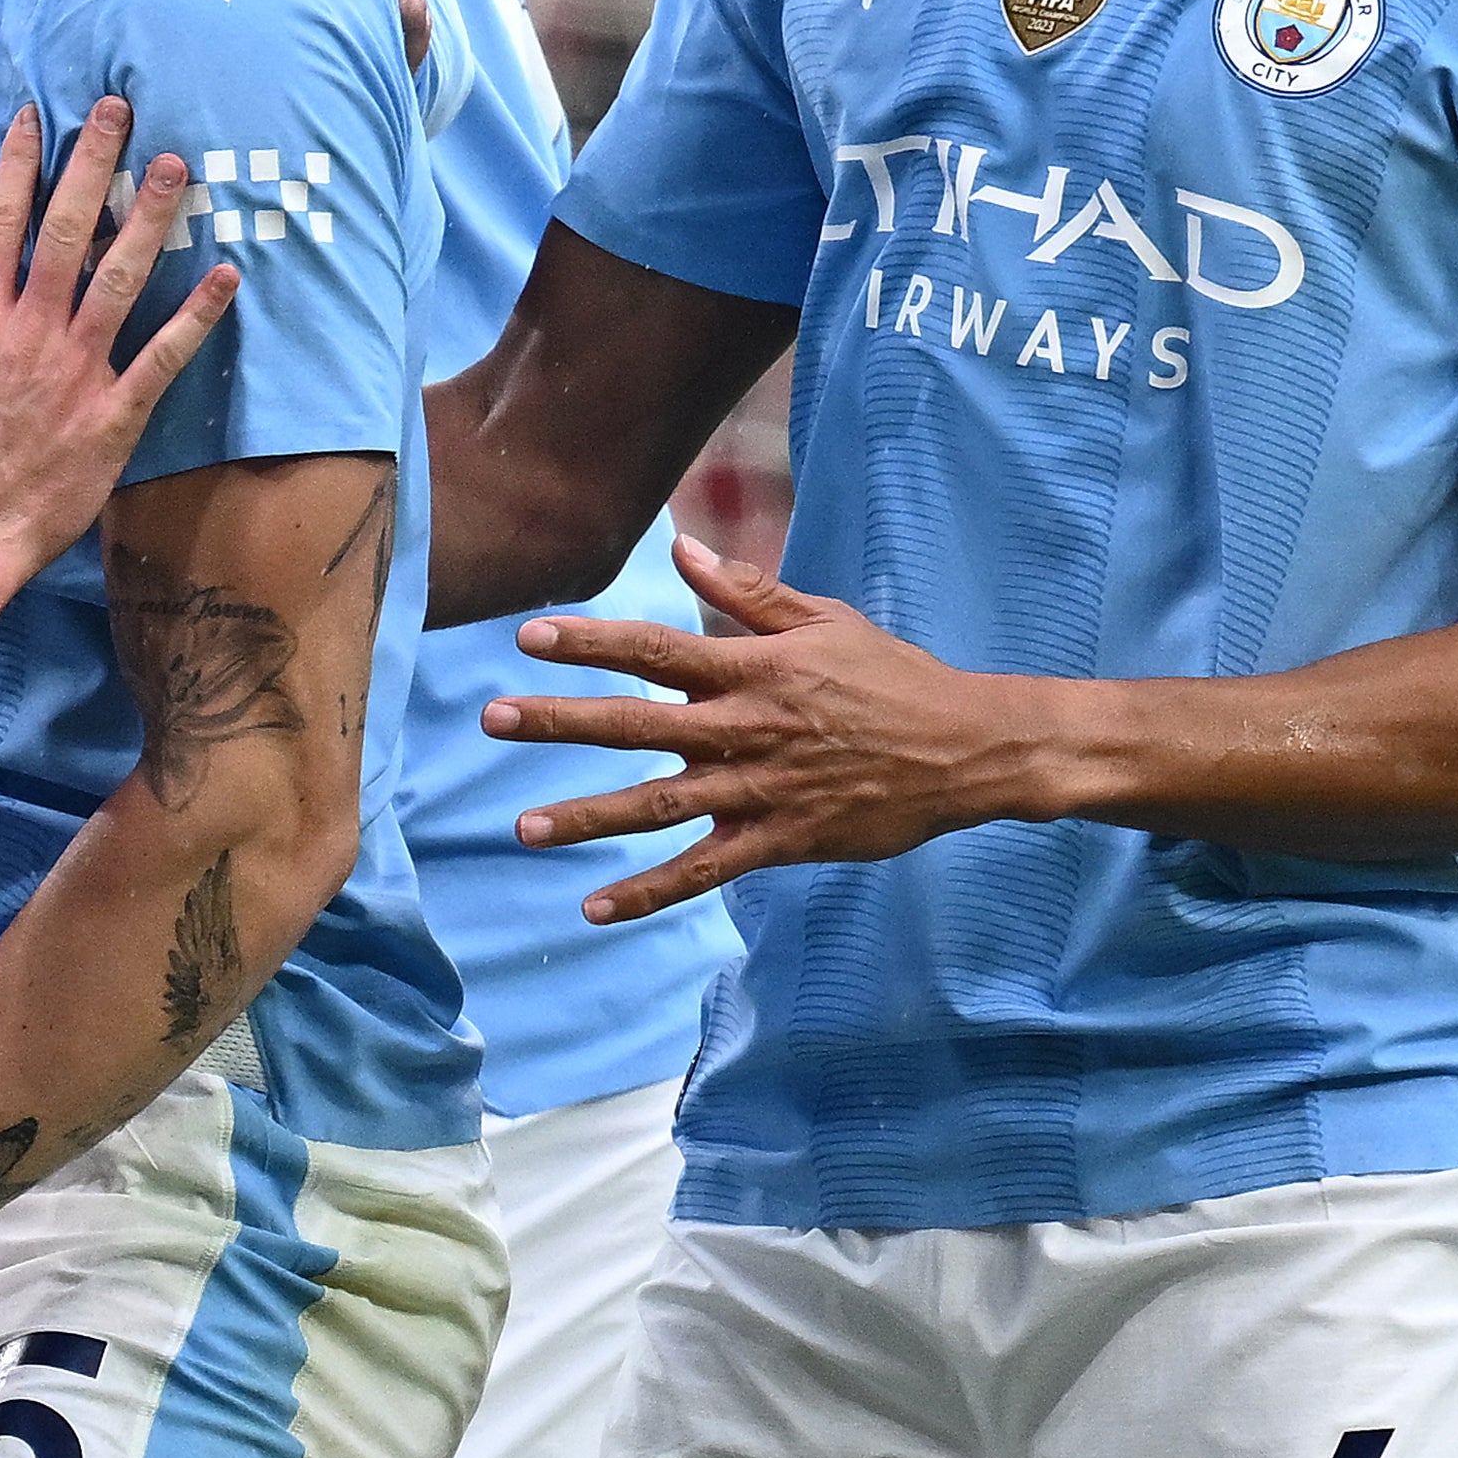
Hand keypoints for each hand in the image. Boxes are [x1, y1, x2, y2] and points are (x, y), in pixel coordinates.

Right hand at [0, 99, 236, 579]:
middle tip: (121, 109)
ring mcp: (78, 372)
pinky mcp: (113, 417)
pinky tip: (226, 276)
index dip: (18, 164)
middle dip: (94, 163)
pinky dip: (197, 317)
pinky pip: (163, 359)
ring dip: (152, 219)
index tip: (36, 118)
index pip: (0, 222)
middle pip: (70, 230)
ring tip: (177, 167)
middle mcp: (31, 333)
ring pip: (123, 278)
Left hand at [483, 532, 1069, 922]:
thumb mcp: (824, 621)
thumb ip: (747, 593)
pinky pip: (704, 871)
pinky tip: (596, 907)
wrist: (965, 750)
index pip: (656, 650)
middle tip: (492, 719)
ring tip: (524, 828)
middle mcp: (744, 729)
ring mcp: (758, 790)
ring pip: (658, 806)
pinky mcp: (779, 841)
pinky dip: (650, 892)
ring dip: (588, 817)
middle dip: (560, 721)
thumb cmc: (892, 677)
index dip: (591, 642)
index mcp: (752, 670)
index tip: (528, 638)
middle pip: (636, 724)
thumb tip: (682, 550)